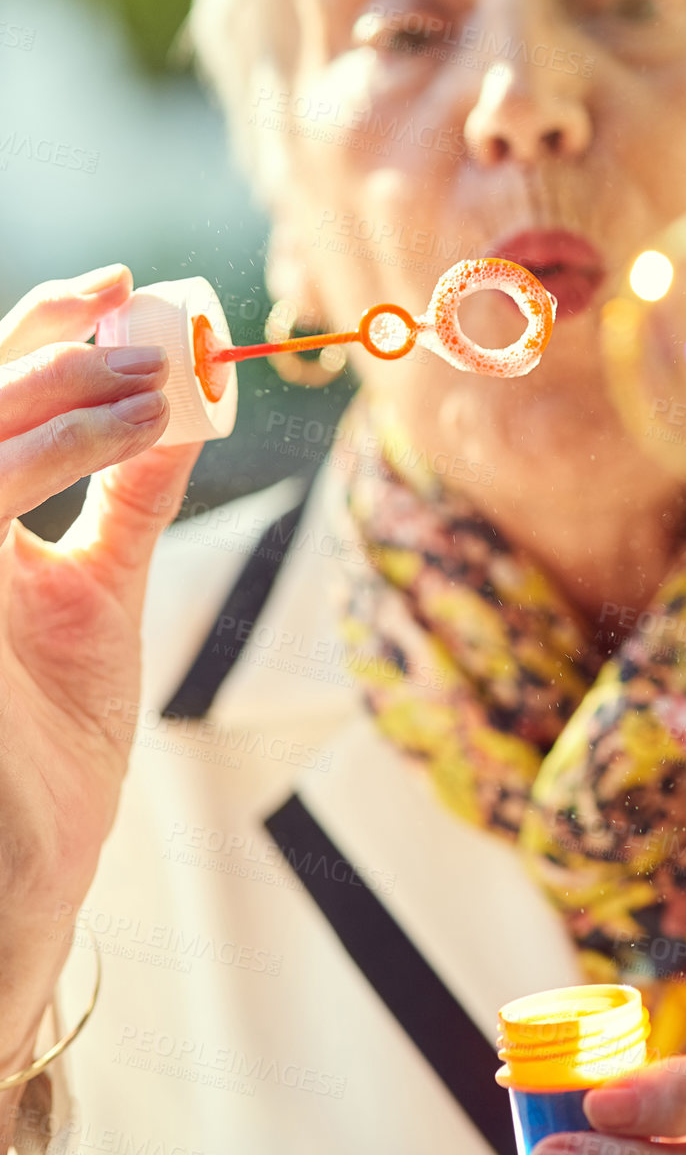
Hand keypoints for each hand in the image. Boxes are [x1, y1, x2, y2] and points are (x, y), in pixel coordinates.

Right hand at [0, 266, 199, 1072]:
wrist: (28, 868)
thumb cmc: (51, 738)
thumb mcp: (101, 590)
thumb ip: (129, 497)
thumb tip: (188, 403)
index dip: (43, 326)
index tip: (127, 286)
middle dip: (57, 350)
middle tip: (149, 337)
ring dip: (62, 394)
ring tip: (155, 387)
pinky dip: (52, 450)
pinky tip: (133, 437)